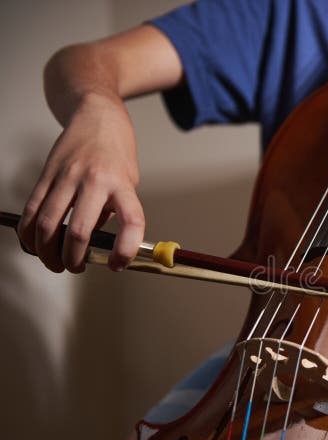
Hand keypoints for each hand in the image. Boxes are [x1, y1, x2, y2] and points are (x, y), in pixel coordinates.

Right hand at [18, 90, 143, 272]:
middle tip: (75, 268)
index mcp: (122, 184)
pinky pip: (31, 209)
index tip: (118, 264)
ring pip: (47, 223)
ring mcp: (66, 177)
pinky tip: (33, 244)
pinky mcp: (46, 175)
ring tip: (53, 262)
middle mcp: (94, 180)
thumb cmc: (116, 151)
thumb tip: (96, 242)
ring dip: (47, 251)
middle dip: (73, 259)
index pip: (131, 221)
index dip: (126, 249)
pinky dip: (28, 232)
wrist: (96, 114)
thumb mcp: (129, 180)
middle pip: (78, 230)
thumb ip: (115, 210)